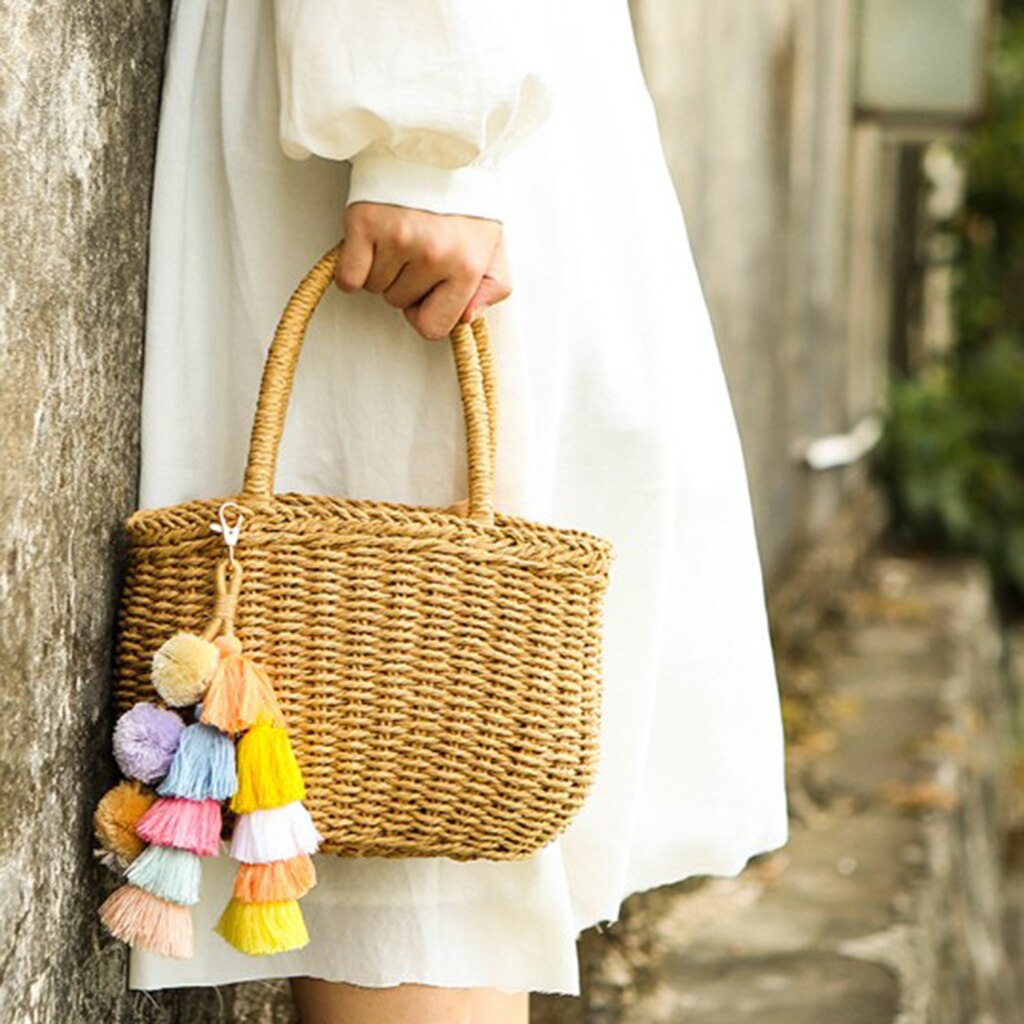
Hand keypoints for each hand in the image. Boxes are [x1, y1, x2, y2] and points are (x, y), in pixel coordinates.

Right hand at [334, 202, 512, 340]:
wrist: (435, 143)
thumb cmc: (464, 200)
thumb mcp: (494, 246)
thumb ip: (493, 288)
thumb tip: (465, 318)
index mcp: (466, 266)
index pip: (432, 328)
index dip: (426, 312)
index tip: (429, 290)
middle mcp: (433, 255)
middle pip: (399, 304)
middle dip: (405, 283)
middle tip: (416, 247)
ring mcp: (397, 239)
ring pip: (374, 289)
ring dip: (382, 270)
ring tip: (398, 237)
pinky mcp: (364, 223)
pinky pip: (349, 279)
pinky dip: (353, 270)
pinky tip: (370, 246)